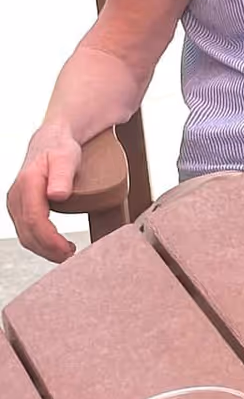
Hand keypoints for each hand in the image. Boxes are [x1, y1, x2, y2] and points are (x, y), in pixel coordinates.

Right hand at [7, 124, 83, 263]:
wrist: (51, 140)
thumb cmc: (61, 148)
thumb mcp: (67, 157)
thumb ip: (63, 175)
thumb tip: (57, 195)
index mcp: (27, 185)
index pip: (34, 220)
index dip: (50, 239)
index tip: (67, 249)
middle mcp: (16, 196)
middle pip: (28, 233)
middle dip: (48, 250)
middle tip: (72, 258)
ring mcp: (16, 203)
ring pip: (25, 235)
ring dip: (44, 249)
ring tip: (67, 255)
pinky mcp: (20, 208)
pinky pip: (27, 231)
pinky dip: (40, 243)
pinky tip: (55, 247)